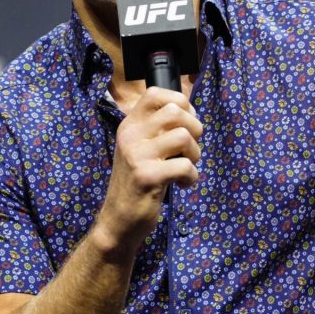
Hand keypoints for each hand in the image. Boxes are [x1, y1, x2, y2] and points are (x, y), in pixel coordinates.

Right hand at [94, 87, 202, 251]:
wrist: (119, 220)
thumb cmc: (138, 183)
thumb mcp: (141, 149)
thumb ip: (158, 128)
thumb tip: (190, 109)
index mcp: (129, 125)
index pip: (155, 93)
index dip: (180, 103)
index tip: (185, 123)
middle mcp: (130, 135)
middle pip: (175, 111)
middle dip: (194, 129)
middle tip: (189, 149)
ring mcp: (137, 155)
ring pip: (184, 136)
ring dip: (195, 154)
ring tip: (186, 167)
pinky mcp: (147, 176)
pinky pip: (185, 165)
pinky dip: (191, 177)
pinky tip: (182, 184)